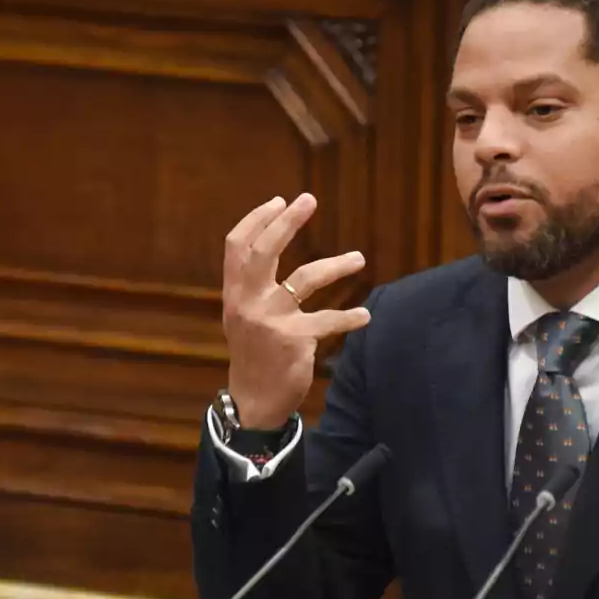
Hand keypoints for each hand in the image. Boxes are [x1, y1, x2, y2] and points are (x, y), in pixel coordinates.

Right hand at [221, 193, 370, 428]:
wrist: (254, 399)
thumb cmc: (254, 352)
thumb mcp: (243, 315)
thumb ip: (252, 284)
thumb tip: (271, 240)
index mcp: (234, 293)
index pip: (238, 246)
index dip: (257, 220)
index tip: (280, 201)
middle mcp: (247, 302)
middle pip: (265, 251)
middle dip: (287, 222)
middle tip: (309, 199)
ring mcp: (270, 321)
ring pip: (306, 279)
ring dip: (336, 265)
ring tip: (359, 258)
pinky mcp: (294, 340)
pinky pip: (328, 321)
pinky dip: (349, 317)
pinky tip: (365, 314)